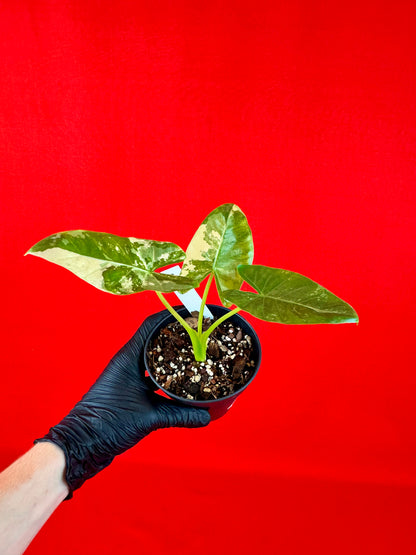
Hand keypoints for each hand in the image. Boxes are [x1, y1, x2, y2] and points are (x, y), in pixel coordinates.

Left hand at [35, 309, 210, 497]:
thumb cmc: (107, 425)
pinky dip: (169, 377)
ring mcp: (129, 376)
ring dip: (174, 357)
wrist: (82, 445)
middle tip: (201, 335)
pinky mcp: (131, 391)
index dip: (171, 316)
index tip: (192, 314)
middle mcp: (128, 362)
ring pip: (156, 359)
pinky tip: (184, 383)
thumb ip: (180, 415)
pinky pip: (154, 377)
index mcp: (128, 358)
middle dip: (178, 336)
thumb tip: (206, 415)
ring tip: (198, 356)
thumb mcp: (148, 418)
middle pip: (156, 340)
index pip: (151, 325)